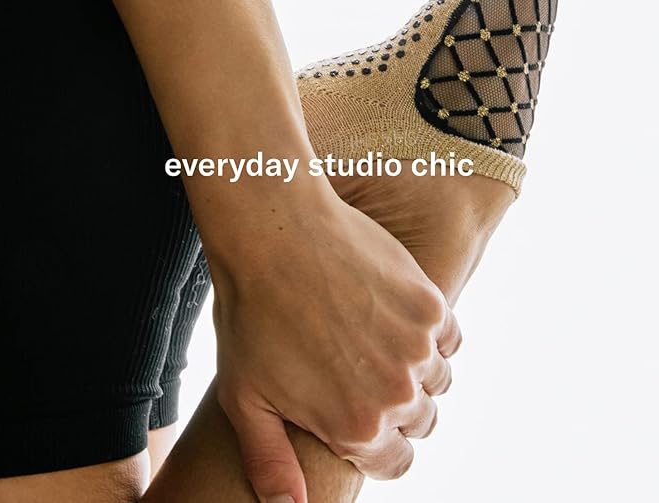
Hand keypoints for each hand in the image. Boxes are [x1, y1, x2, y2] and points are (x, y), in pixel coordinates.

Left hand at [211, 192, 460, 502]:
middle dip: (396, 405)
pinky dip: (431, 333)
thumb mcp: (245, 398)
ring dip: (417, 368)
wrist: (274, 233)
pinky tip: (396, 316)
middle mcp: (396, 392)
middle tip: (363, 370)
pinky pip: (449, 335)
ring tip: (378, 340)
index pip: (396, 463)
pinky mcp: (428, 302)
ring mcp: (417, 345)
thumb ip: (271, 462)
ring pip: (438, 378)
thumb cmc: (251, 312)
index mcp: (355, 427)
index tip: (364, 417)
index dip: (379, 444)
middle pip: (421, 419)